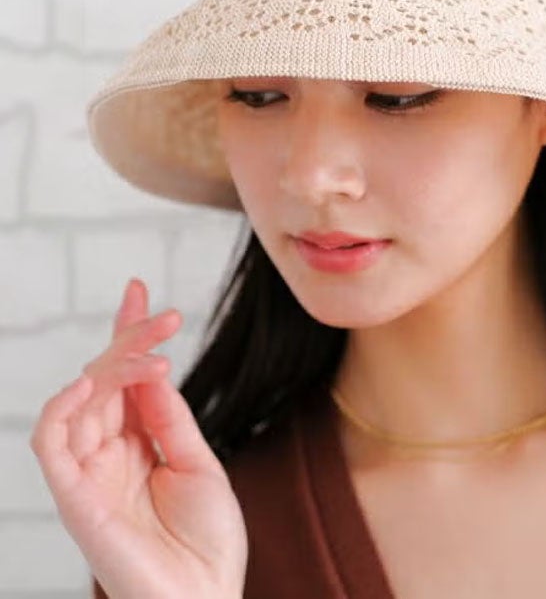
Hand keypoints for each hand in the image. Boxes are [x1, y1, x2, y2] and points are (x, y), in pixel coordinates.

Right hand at [30, 278, 246, 598]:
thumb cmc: (207, 540)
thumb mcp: (197, 461)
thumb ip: (167, 416)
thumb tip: (152, 367)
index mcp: (139, 444)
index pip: (125, 378)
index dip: (128, 335)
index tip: (139, 291)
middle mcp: (110, 453)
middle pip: (104, 381)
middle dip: (129, 341)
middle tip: (162, 316)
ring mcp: (89, 473)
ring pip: (80, 401)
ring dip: (111, 367)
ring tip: (151, 354)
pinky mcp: (73, 497)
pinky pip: (51, 443)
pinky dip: (64, 407)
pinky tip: (93, 382)